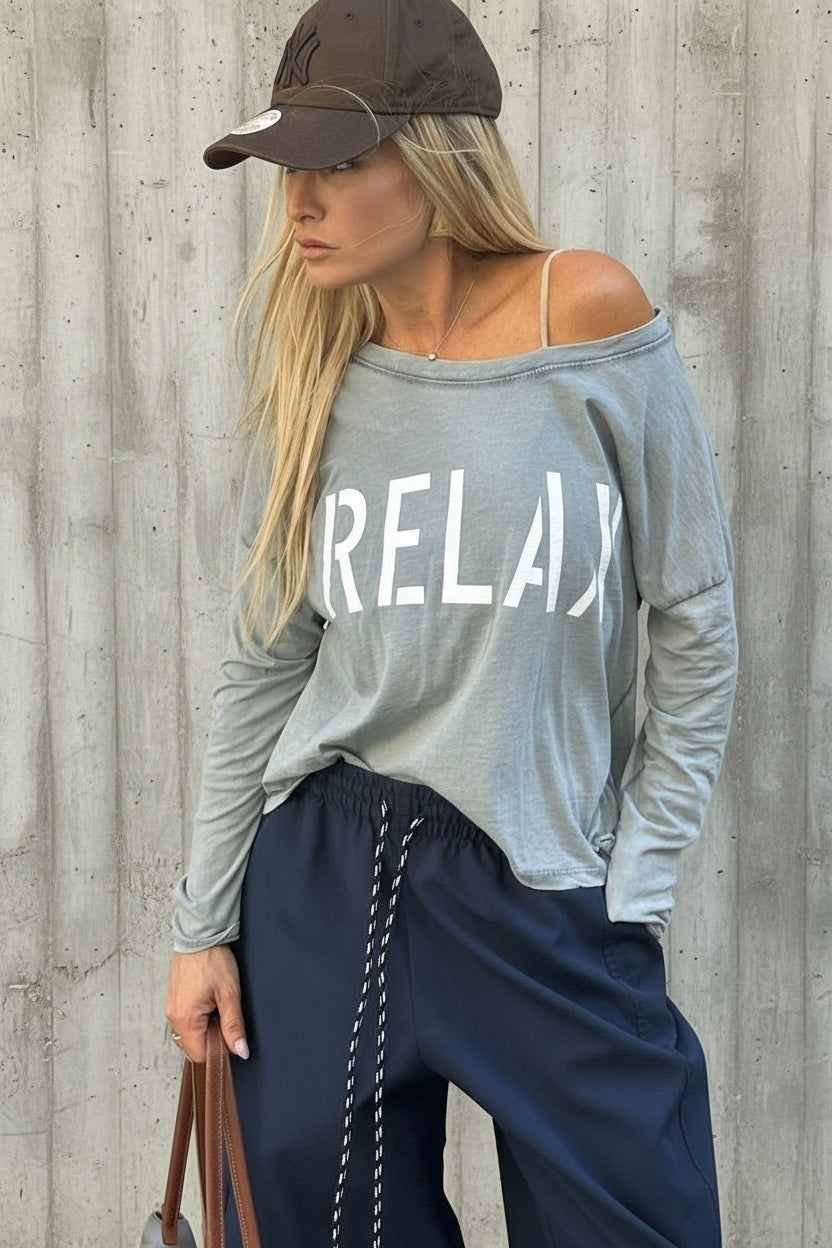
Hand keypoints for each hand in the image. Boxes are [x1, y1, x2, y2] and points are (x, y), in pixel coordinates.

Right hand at [164, 945, 249, 1064]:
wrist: (199, 936)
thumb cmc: (213, 959)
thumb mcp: (229, 993)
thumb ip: (234, 1025)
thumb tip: (240, 1050)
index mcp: (185, 1019)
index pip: (200, 1055)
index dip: (219, 1052)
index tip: (231, 1038)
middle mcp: (173, 1017)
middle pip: (192, 1048)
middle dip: (211, 1042)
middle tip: (225, 1020)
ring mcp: (170, 1009)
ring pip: (188, 1036)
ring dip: (204, 1032)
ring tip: (217, 1010)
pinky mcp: (172, 1001)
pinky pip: (183, 1023)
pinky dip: (197, 1022)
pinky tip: (208, 1006)